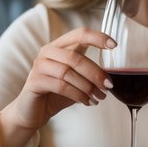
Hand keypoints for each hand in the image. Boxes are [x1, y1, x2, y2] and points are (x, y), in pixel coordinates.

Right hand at [0, 28, 114, 146]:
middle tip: (108, 86)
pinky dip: (77, 95)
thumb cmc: (56, 94)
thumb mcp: (75, 80)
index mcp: (59, 46)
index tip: (114, 45)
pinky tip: (86, 102)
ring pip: (68, 72)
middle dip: (95, 73)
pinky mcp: (34, 81)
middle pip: (75, 57)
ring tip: (99, 97)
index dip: (97, 37)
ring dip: (87, 86)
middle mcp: (47, 52)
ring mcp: (39, 66)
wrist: (32, 112)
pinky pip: (60, 86)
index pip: (79, 34)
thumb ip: (88, 73)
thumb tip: (111, 78)